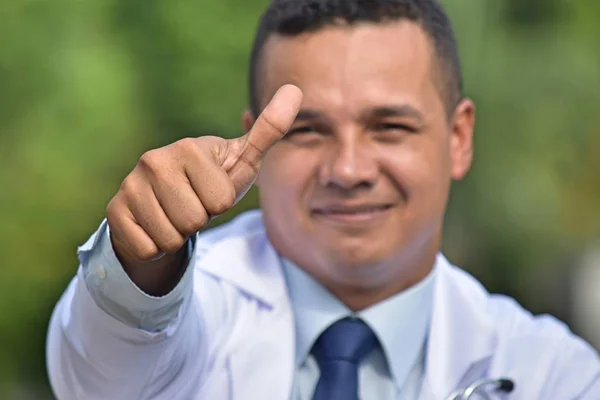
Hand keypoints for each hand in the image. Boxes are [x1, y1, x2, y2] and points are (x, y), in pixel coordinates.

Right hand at [106, 85, 302, 263]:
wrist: (166, 203)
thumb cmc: (210, 182)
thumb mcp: (241, 160)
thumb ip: (268, 130)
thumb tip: (295, 90)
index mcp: (188, 147)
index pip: (220, 202)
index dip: (221, 204)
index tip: (209, 191)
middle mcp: (153, 160)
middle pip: (194, 221)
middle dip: (199, 221)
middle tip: (191, 205)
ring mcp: (129, 185)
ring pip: (170, 237)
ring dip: (178, 235)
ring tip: (174, 216)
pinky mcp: (114, 212)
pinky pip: (147, 249)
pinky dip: (156, 247)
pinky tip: (154, 226)